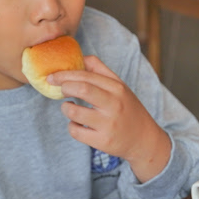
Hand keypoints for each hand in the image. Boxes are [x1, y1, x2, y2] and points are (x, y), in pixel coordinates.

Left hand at [49, 56, 171, 181]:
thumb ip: (101, 71)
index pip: (86, 76)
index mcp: (117, 89)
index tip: (53, 76)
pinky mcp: (103, 141)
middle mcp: (114, 105)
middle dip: (64, 87)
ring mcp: (109, 124)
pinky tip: (79, 124)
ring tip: (71, 108)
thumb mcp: (121, 88)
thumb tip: (81, 57)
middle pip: (81, 89)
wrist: (144, 140)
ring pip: (73, 112)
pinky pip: (75, 131)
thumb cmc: (128, 110)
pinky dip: (72, 126)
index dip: (65, 74)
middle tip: (60, 90)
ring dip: (66, 108)